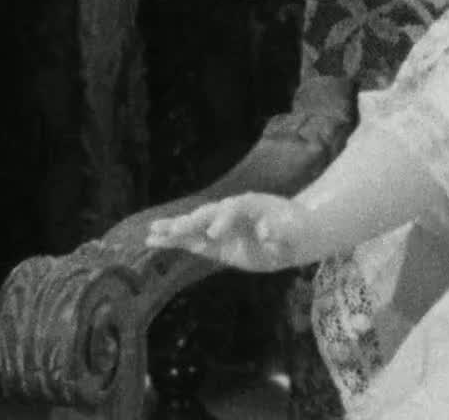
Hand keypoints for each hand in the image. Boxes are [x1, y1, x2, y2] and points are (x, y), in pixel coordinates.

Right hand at [144, 193, 315, 271]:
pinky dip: (174, 242)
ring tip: (151, 233)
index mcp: (253, 204)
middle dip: (192, 222)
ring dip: (175, 230)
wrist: (295, 233)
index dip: (224, 220)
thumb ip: (281, 232)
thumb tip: (267, 231)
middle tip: (174, 230)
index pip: (234, 209)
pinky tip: (153, 242)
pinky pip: (192, 241)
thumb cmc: (296, 229)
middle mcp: (233, 211)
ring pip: (196, 226)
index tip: (215, 235)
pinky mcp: (216, 244)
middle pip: (209, 214)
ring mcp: (223, 226)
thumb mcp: (295, 231)